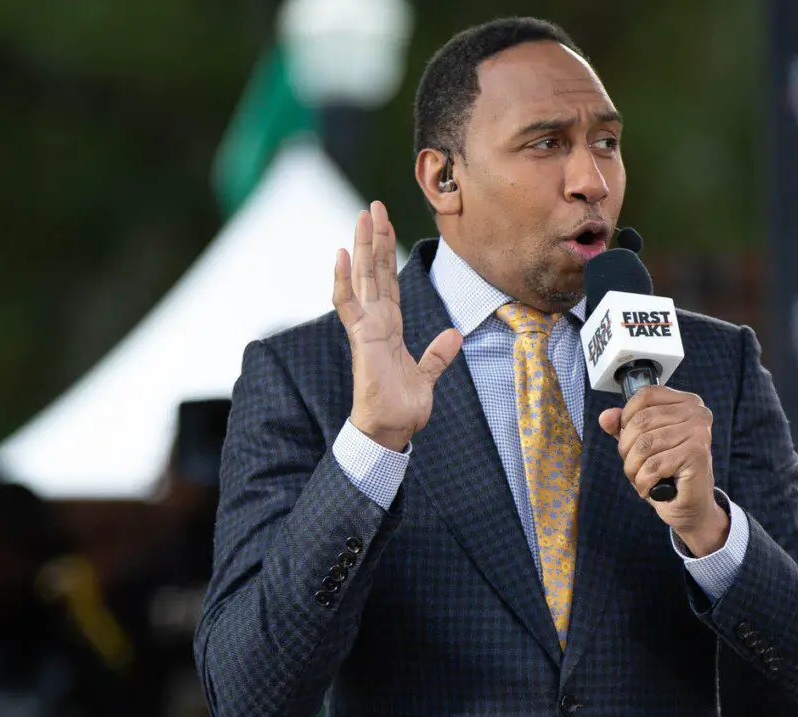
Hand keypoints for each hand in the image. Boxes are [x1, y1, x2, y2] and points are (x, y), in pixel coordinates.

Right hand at [333, 201, 461, 450]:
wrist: (392, 429)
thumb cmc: (403, 406)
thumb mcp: (428, 375)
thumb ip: (438, 354)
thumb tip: (454, 335)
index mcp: (390, 326)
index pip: (388, 281)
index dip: (388, 252)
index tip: (386, 223)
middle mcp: (376, 321)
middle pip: (375, 271)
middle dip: (375, 238)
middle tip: (373, 206)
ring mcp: (366, 327)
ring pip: (363, 279)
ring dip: (362, 247)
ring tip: (362, 218)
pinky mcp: (361, 339)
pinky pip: (349, 305)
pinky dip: (344, 280)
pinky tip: (342, 255)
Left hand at [599, 386, 728, 555]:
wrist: (691, 506)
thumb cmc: (668, 473)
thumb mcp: (641, 445)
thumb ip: (624, 427)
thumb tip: (606, 417)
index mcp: (686, 402)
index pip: (646, 395)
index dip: (627, 416)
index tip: (627, 437)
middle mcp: (696, 412)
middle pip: (641, 421)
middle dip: (627, 449)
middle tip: (633, 466)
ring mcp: (699, 432)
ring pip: (645, 444)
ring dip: (633, 468)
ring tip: (640, 478)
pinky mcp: (696, 454)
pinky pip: (653, 465)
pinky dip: (643, 482)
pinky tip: (649, 488)